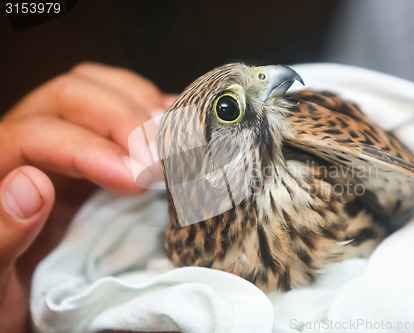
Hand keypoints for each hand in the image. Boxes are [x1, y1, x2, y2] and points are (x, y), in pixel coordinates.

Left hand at [0, 63, 175, 331]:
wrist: (27, 296)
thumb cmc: (6, 294)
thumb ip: (0, 233)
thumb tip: (30, 185)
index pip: (37, 132)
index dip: (88, 149)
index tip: (134, 179)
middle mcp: (30, 142)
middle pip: (71, 95)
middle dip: (123, 121)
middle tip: (158, 161)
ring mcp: (66, 141)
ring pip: (97, 88)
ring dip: (140, 106)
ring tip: (170, 141)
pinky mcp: (98, 149)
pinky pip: (122, 105)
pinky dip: (155, 109)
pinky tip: (177, 125)